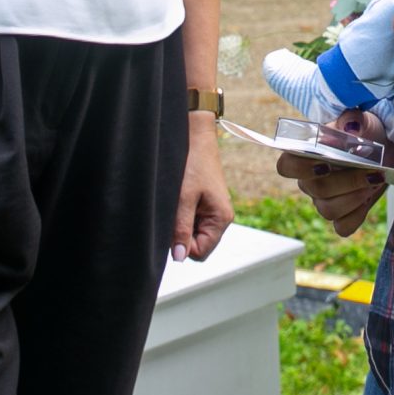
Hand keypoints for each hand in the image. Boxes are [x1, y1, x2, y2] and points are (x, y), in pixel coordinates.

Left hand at [172, 118, 232, 261]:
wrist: (195, 136)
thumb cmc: (192, 164)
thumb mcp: (183, 198)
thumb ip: (181, 228)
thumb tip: (178, 257)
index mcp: (221, 218)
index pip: (200, 252)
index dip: (182, 246)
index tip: (172, 227)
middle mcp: (221, 218)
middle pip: (197, 244)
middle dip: (181, 234)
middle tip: (173, 212)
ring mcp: (213, 211)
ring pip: (192, 233)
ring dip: (181, 223)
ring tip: (177, 202)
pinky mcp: (206, 204)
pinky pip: (192, 221)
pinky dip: (182, 214)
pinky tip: (179, 199)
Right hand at [277, 108, 387, 236]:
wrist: (385, 147)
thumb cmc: (366, 132)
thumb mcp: (362, 120)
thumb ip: (353, 120)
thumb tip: (350, 128)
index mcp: (305, 155)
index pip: (286, 166)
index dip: (301, 168)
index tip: (326, 163)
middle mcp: (310, 181)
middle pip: (316, 189)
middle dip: (346, 181)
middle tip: (372, 171)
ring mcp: (324, 200)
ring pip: (328, 210)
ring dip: (354, 197)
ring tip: (375, 181)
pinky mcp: (342, 215)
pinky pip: (343, 226)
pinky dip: (358, 214)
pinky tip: (369, 198)